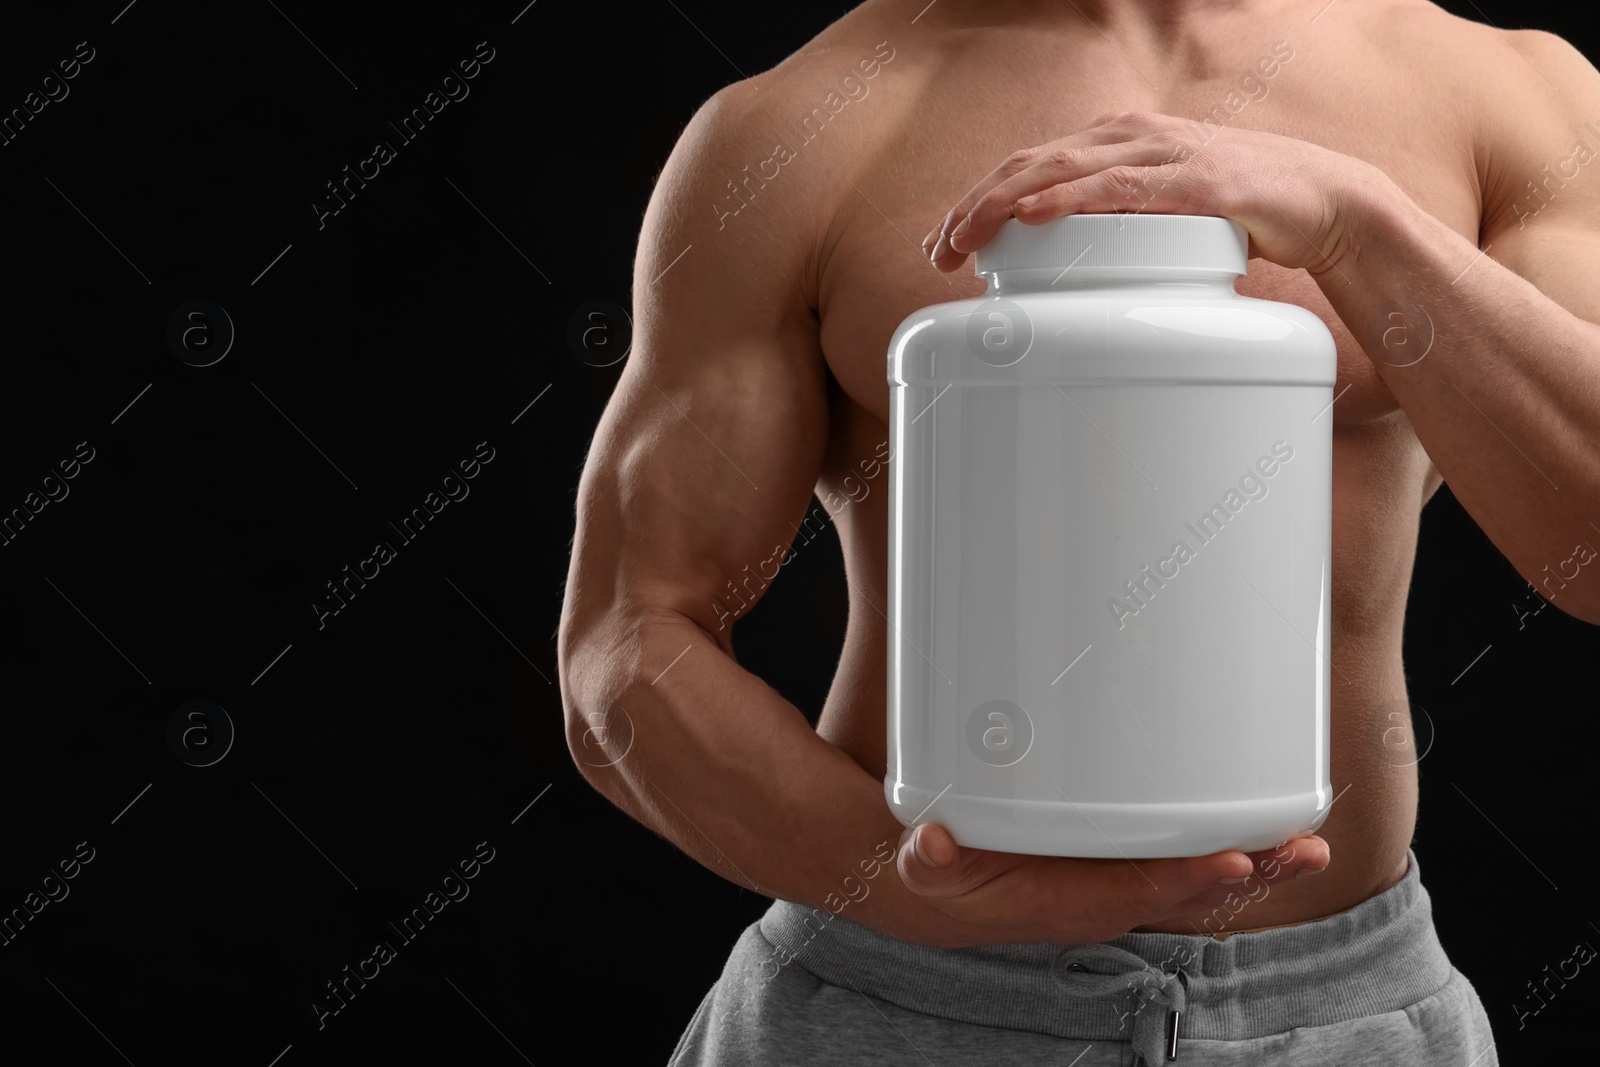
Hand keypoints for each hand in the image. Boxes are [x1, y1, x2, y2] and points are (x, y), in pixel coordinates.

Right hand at [896, 821, 1330, 944]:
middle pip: (1188, 886)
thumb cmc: (948, 876)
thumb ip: (930, 859)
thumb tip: (931, 844)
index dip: (1187, 877)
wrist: (949, 896)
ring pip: (1199, 873)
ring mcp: (1121, 883)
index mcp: (1068, 900)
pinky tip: (1269, 825)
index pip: (1137, 888)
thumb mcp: (928, 870)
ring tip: (1309, 841)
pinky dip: (1231, 844)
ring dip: (1257, 859)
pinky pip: (1186, 859)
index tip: (1234, 862)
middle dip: (1250, 870)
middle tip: (1304, 849)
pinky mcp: (1125, 864)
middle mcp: (1106, 897)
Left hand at [923, 111, 1394, 275]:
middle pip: (1029, 166)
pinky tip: (1034, 215)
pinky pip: (1120, 190)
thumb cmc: (1235, 216)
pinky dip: (1070, 200)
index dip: (977, 202)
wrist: (1324, 203)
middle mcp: (1130, 138)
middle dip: (975, 208)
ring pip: (1061, 172)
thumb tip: (1059, 278)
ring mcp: (1162, 155)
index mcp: (1114, 144)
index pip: (1027, 167)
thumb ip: (1112, 233)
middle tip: (937, 253)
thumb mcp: (1157, 222)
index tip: (942, 245)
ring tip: (964, 237)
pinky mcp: (1195, 183)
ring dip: (1004, 205)